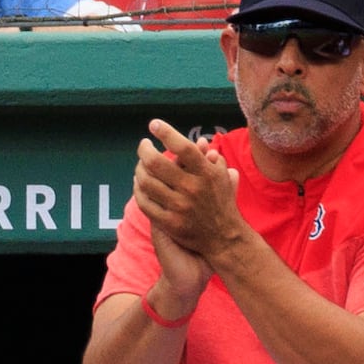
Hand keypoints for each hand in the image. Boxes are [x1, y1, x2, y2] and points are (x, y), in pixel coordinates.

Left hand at [132, 119, 244, 278]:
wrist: (224, 239)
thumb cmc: (222, 204)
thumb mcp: (222, 179)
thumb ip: (212, 160)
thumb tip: (202, 143)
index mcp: (207, 174)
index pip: (184, 147)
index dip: (166, 132)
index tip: (154, 124)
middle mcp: (192, 188)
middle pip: (156, 163)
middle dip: (144, 150)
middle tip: (143, 145)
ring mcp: (179, 207)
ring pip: (146, 182)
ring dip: (138, 170)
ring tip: (140, 165)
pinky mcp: (169, 223)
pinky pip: (145, 203)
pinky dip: (138, 190)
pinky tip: (139, 184)